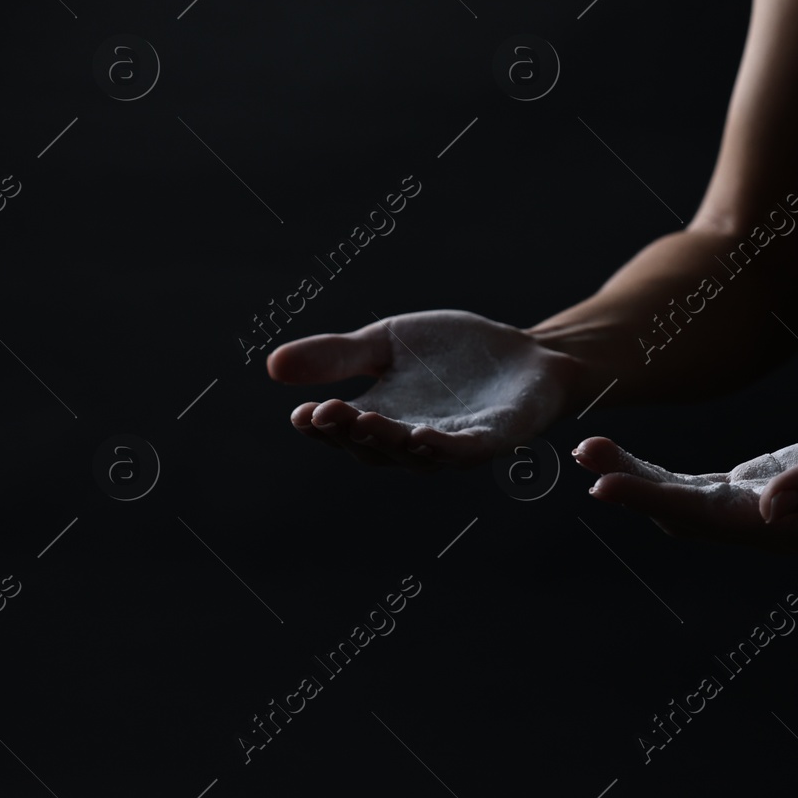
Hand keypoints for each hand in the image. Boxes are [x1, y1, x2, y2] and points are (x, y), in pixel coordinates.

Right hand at [266, 310, 580, 470]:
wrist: (525, 353)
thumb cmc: (454, 352)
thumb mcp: (386, 343)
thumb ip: (338, 355)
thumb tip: (272, 366)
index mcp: (382, 417)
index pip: (341, 430)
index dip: (320, 426)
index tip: (299, 413)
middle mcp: (411, 439)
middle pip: (372, 446)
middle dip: (348, 431)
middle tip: (324, 414)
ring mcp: (452, 444)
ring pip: (412, 453)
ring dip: (387, 440)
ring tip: (363, 420)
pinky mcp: (491, 441)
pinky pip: (463, 452)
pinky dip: (442, 449)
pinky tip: (422, 438)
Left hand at [572, 405, 797, 550]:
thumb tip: (770, 504)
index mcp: (788, 528)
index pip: (703, 517)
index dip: (651, 502)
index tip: (602, 487)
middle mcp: (768, 526)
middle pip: (681, 515)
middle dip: (630, 488)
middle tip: (582, 455)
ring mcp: (764, 510)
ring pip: (685, 504)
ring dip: (638, 482)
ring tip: (591, 453)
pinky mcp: (766, 488)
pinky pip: (701, 490)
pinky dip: (664, 478)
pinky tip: (635, 466)